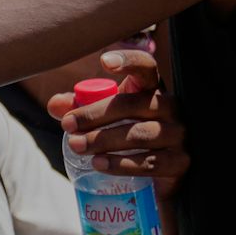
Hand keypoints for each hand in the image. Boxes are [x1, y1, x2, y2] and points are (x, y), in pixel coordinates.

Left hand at [49, 49, 187, 195]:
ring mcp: (179, 135)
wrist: (156, 174)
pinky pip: (149, 162)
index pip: (146, 67)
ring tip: (76, 146)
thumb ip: (79, 107)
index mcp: (151, 88)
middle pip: (131, 104)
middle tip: (67, 125)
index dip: (128, 60)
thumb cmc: (126, 133)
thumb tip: (54, 106)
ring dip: (103, 140)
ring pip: (139, 135)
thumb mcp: (103, 116)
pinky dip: (121, 164)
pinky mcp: (180, 163)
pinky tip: (99, 163)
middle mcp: (170, 107)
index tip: (104, 61)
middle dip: (94, 114)